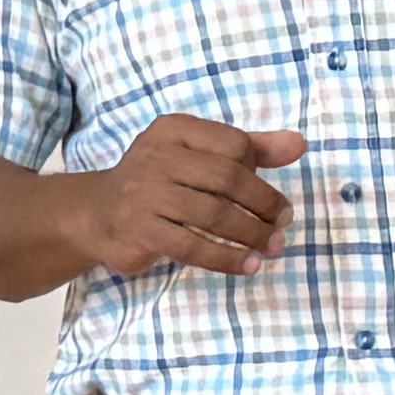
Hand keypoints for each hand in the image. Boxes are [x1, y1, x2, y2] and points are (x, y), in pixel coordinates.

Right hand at [68, 114, 303, 277]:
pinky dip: (227, 258)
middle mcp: (157, 156)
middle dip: (263, 205)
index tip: (269, 196)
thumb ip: (249, 148)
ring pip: (214, 215)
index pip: (233, 144)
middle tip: (282, 225)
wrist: (96, 214)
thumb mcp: (197, 155)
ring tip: (271, 248)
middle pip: (228, 179)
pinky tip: (247, 265)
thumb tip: (298, 143)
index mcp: (174, 130)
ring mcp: (145, 193)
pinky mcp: (141, 230)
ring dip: (251, 235)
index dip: (258, 171)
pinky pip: (194, 246)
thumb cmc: (157, 182)